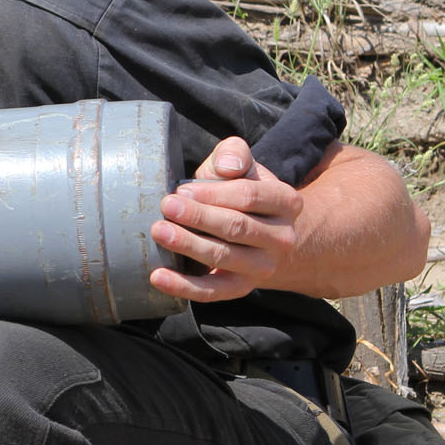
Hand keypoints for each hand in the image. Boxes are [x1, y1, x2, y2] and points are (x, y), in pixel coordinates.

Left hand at [148, 137, 302, 301]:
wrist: (255, 232)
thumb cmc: (236, 191)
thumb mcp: (239, 166)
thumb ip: (234, 154)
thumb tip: (227, 167)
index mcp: (286, 202)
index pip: (250, 196)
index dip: (214, 193)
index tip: (184, 189)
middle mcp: (282, 237)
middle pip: (236, 227)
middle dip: (198, 217)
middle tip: (166, 206)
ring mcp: (264, 266)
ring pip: (224, 257)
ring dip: (189, 245)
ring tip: (159, 231)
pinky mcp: (241, 287)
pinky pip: (213, 290)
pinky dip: (184, 286)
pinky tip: (158, 276)